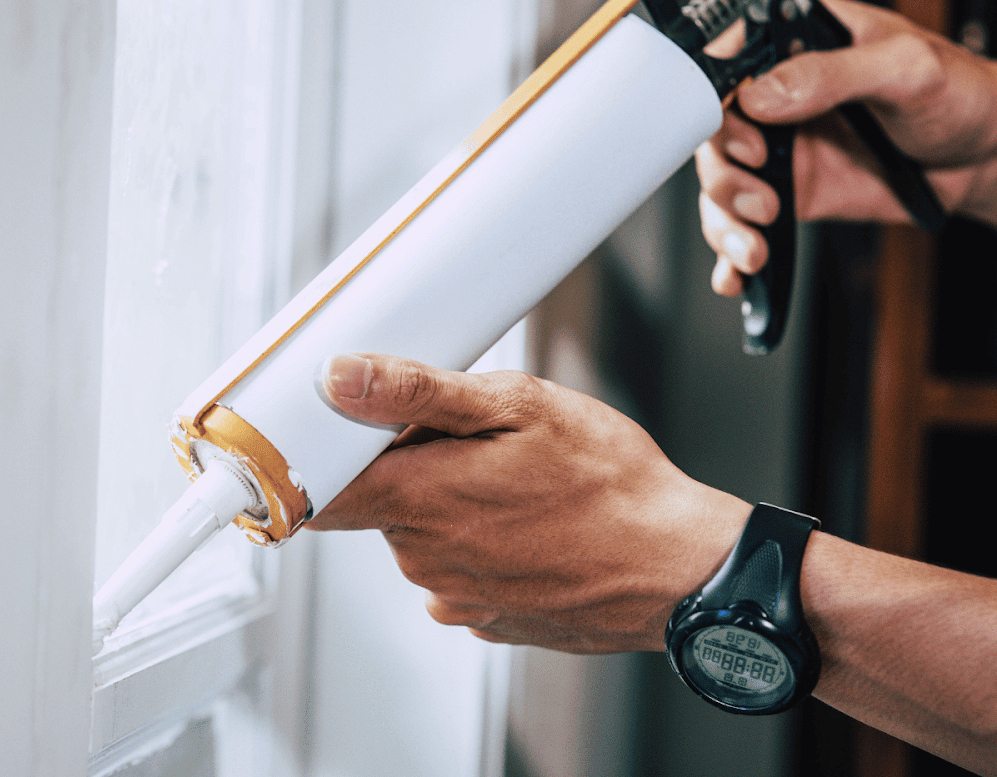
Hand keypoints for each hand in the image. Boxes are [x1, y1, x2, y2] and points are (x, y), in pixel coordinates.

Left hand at [307, 352, 750, 653]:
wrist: (680, 568)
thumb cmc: (610, 484)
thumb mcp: (518, 405)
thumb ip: (417, 392)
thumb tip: (341, 377)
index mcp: (419, 499)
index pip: (316, 489)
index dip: (321, 456)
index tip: (340, 431)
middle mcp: (423, 558)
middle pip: (378, 502)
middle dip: (408, 467)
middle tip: (472, 439)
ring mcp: (453, 595)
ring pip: (420, 535)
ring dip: (447, 504)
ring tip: (514, 481)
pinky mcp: (485, 618)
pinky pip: (457, 570)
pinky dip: (478, 544)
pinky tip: (528, 524)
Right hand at [697, 0, 996, 295]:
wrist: (989, 155)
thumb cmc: (960, 92)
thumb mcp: (906, 69)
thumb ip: (833, 74)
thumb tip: (762, 95)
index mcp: (797, 40)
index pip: (727, 59)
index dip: (717, 99)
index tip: (746, 133)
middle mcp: (777, 93)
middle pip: (711, 130)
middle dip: (724, 173)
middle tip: (761, 196)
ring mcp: (780, 145)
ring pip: (720, 182)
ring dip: (726, 219)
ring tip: (756, 243)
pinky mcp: (789, 190)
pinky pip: (744, 221)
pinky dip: (731, 251)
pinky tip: (736, 271)